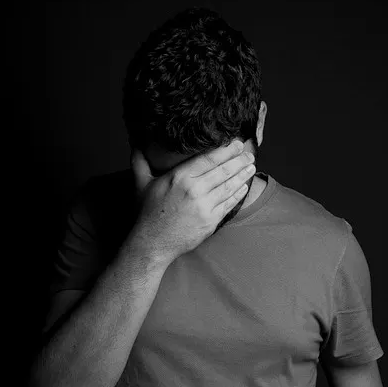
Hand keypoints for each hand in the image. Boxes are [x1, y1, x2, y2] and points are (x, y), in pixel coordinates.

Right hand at [128, 140, 255, 261]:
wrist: (152, 243)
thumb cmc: (147, 213)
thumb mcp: (141, 184)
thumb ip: (140, 162)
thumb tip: (136, 144)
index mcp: (179, 177)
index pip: (209, 159)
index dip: (226, 150)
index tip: (236, 143)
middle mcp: (194, 190)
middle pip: (223, 171)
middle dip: (239, 160)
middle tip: (250, 152)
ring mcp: (204, 207)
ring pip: (229, 187)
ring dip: (242, 175)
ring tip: (251, 166)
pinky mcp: (210, 222)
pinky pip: (228, 204)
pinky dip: (238, 194)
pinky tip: (243, 186)